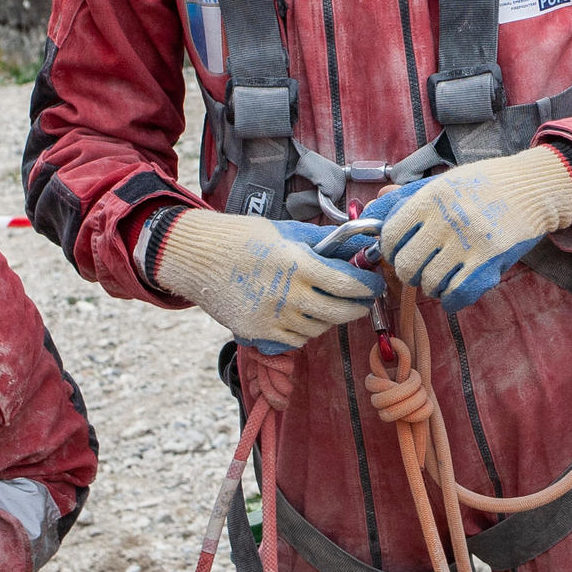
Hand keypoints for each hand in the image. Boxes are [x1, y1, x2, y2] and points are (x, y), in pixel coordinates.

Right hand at [146, 210, 383, 352]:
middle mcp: (288, 296)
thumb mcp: (285, 231)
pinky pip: (295, 340)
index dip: (368, 287)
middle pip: (338, 313)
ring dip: (331, 320)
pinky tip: (305, 316)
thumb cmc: (241, 237)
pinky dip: (306, 330)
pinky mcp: (258, 333)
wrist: (195, 258)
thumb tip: (356, 248)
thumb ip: (321, 243)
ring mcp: (272, 319)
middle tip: (363, 300)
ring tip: (331, 305)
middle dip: (358, 307)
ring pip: (318, 330)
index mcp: (297, 265)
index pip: (347, 284)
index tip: (375, 284)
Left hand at [366, 146, 571, 312]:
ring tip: (442, 274)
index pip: (390, 234)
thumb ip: (405, 197)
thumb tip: (370, 211)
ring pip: (430, 284)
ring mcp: (470, 244)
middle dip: (409, 271)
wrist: (535, 188)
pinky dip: (451, 299)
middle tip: (420, 266)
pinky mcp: (490, 264)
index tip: (398, 250)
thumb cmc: (485, 184)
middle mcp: (448, 221)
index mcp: (433, 197)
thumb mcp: (444, 182)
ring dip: (431, 285)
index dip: (389, 248)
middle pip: (406, 264)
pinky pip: (457, 296)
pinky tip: (455, 289)